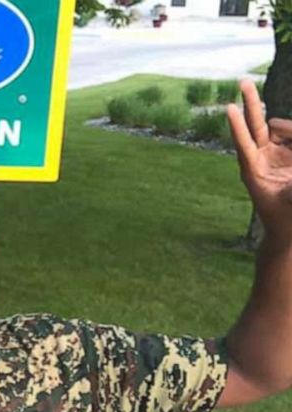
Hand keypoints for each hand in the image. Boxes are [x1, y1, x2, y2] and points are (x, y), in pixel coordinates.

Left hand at [227, 79, 291, 243]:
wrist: (287, 228)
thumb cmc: (285, 218)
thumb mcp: (290, 201)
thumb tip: (291, 176)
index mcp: (253, 171)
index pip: (244, 143)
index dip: (237, 126)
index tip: (229, 108)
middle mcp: (259, 159)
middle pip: (255, 125)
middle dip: (251, 103)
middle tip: (243, 81)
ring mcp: (272, 154)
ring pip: (278, 129)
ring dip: (289, 128)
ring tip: (279, 145)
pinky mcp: (284, 153)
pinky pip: (290, 135)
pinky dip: (291, 132)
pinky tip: (288, 158)